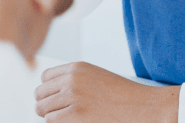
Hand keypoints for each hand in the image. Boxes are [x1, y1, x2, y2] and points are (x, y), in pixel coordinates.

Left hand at [35, 62, 180, 122]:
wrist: (144, 107)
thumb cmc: (125, 96)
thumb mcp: (96, 78)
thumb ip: (74, 82)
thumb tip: (52, 95)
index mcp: (76, 68)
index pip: (45, 78)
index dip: (48, 91)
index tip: (53, 99)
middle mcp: (71, 79)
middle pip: (40, 94)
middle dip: (46, 105)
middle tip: (57, 113)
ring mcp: (71, 97)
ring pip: (43, 110)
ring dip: (52, 116)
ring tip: (66, 119)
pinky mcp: (74, 114)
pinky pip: (51, 121)